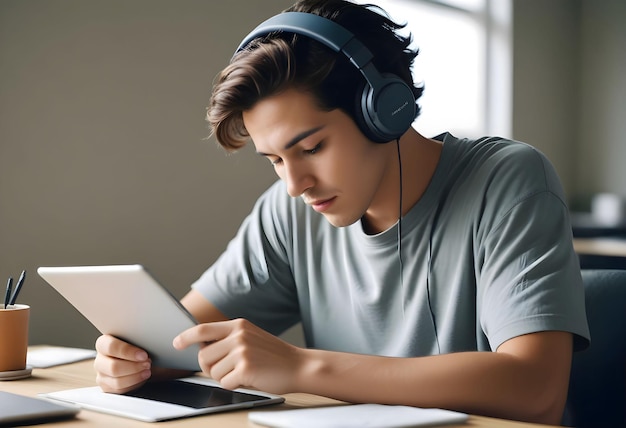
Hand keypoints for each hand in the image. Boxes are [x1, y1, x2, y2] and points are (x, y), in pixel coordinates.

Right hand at [94, 335, 151, 393]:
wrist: (139, 359)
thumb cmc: (135, 347)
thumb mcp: (136, 340)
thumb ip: (136, 339)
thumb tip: (147, 340)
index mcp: (103, 343)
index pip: (110, 347)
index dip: (128, 351)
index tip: (143, 355)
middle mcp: (100, 360)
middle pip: (113, 367)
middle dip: (134, 366)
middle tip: (147, 363)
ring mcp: (102, 375)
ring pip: (116, 381)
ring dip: (136, 376)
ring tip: (147, 370)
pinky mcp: (107, 388)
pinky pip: (120, 390)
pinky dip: (134, 384)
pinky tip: (142, 377)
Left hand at [173, 319, 303, 393]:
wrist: (299, 365)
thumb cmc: (273, 356)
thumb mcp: (251, 337)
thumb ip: (229, 339)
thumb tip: (201, 349)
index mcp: (238, 325)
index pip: (203, 329)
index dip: (186, 337)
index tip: (177, 343)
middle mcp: (238, 335)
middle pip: (203, 356)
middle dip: (210, 368)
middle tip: (228, 370)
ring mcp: (242, 350)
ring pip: (213, 372)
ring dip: (225, 377)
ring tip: (244, 372)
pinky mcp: (245, 368)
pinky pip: (225, 382)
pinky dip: (234, 385)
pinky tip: (250, 378)